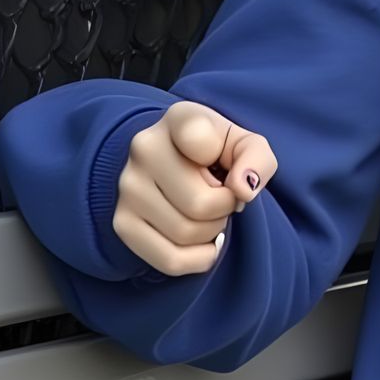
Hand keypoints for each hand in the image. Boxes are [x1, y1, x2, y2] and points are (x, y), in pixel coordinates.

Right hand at [111, 100, 277, 276]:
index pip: (201, 139)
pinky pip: (171, 260)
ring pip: (186, 234)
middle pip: (201, 205)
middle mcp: (143, 149)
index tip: (225, 160)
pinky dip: (199, 258)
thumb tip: (244, 190)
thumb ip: (257, 159)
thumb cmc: (218, 153)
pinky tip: (203, 241)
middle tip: (223, 197)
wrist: (176, 162)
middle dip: (226, 208)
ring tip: (208, 213)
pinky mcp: (122, 223)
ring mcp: (127, 188)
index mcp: (178, 119)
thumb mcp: (245, 145)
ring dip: (212, 231)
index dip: (230, 159)